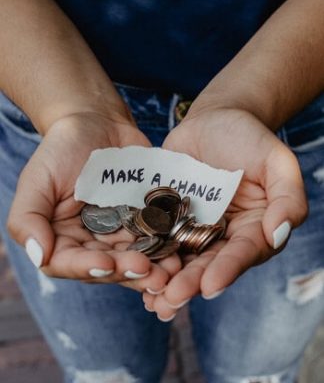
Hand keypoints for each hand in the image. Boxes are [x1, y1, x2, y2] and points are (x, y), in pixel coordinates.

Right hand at [7, 113, 180, 292]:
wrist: (97, 124)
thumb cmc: (62, 150)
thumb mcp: (37, 180)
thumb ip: (28, 218)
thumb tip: (39, 256)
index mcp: (62, 238)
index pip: (69, 263)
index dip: (87, 267)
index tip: (107, 263)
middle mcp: (92, 242)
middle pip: (108, 267)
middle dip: (127, 272)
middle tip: (148, 272)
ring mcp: (120, 233)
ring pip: (135, 258)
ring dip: (153, 268)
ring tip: (171, 270)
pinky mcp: (144, 221)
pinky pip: (156, 238)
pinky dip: (167, 247)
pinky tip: (180, 252)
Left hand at [142, 107, 307, 319]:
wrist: (214, 119)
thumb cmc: (249, 137)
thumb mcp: (276, 161)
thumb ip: (287, 197)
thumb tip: (278, 234)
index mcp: (253, 227)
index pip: (243, 253)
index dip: (228, 269)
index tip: (210, 286)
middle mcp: (224, 234)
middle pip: (209, 263)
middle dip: (190, 283)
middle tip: (170, 301)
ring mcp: (194, 227)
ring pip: (181, 258)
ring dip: (166, 280)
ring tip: (151, 299)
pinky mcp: (169, 216)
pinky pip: (158, 237)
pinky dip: (147, 254)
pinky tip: (132, 270)